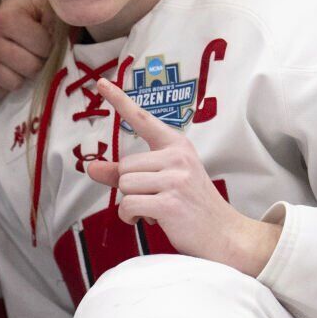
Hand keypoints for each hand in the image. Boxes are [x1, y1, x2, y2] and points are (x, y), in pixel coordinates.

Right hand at [0, 0, 53, 101]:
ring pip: (13, 83)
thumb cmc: (21, 12)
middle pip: (30, 68)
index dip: (48, 45)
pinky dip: (1, 87)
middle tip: (33, 53)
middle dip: (37, 61)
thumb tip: (57, 42)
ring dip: (21, 75)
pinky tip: (5, 72)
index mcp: (6, 18)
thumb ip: (52, 18)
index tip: (43, 39)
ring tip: (19, 62)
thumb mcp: (39, 6)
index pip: (42, 47)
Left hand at [84, 78, 279, 275]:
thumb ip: (125, 173)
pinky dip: (130, 217)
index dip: (119, 100)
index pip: (142, 118)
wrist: (225, 235)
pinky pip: (128, 206)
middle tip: (154, 199)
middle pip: (124, 165)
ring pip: (124, 185)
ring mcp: (175, 179)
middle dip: (131, 188)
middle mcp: (177, 157)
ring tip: (154, 210)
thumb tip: (91, 168)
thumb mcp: (164, 181)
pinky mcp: (170, 203)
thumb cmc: (191, 205)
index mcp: (176, 145)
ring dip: (131, 204)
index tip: (101, 82)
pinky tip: (149, 220)